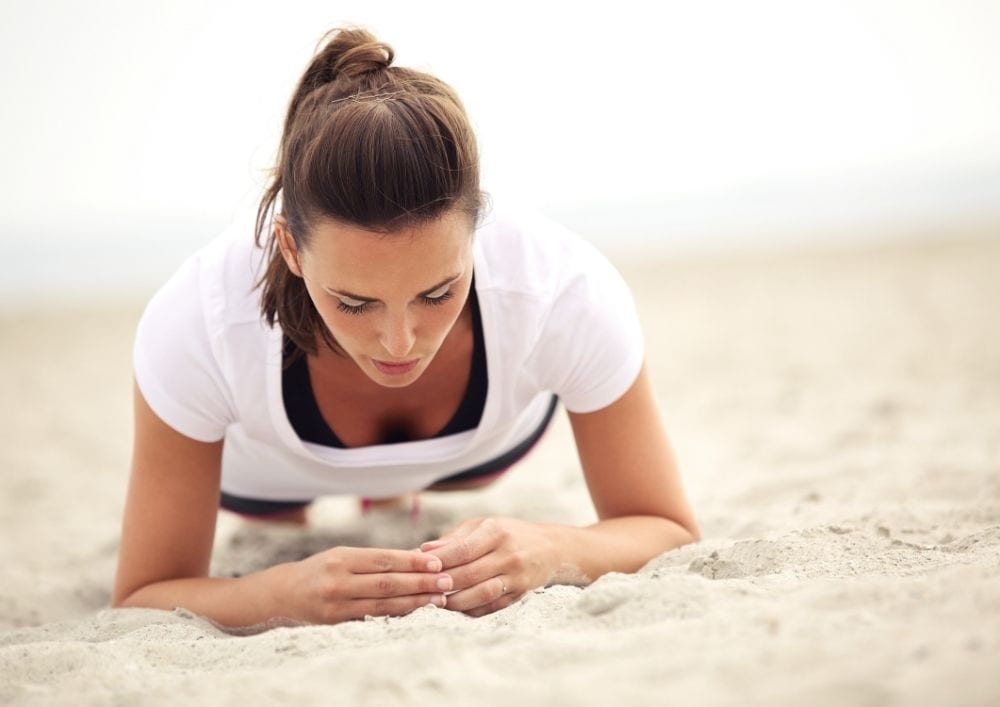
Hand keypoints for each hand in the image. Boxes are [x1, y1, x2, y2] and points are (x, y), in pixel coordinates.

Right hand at [269, 546, 452, 623]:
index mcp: (342, 557)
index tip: (437, 563)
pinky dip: (396, 614)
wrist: (282, 592)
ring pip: (383, 604)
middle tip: (447, 581)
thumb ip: (375, 560)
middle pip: (387, 582)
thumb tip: (418, 558)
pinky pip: (372, 618)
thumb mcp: (343, 556)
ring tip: (438, 599)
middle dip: (421, 582)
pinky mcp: (335, 623)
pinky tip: (415, 611)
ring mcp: (336, 603)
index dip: (413, 562)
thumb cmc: (321, 569)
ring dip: (414, 601)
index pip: (384, 559)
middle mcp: (338, 580)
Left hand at [420, 517, 555, 616]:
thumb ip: (454, 538)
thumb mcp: (484, 526)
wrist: (550, 548)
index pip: (463, 549)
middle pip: (470, 573)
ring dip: (457, 601)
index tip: (421, 567)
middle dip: (444, 583)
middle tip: (424, 589)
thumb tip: (424, 550)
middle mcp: (508, 553)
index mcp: (496, 531)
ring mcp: (516, 575)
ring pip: (482, 593)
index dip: (440, 560)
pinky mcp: (521, 593)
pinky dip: (473, 609)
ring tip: (438, 602)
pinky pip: (493, 606)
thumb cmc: (508, 534)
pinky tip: (458, 608)